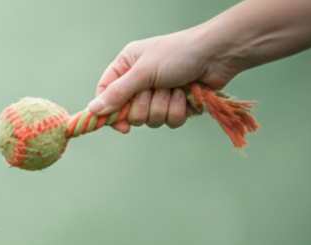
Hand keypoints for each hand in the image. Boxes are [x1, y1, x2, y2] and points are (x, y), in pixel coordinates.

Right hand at [87, 26, 240, 129]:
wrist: (217, 55)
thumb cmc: (179, 54)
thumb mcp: (144, 72)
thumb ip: (118, 93)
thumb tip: (93, 110)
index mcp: (127, 66)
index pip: (106, 94)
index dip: (110, 112)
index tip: (120, 124)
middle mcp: (140, 81)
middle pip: (129, 112)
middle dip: (145, 106)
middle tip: (155, 91)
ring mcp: (159, 94)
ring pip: (150, 120)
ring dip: (163, 106)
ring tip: (174, 88)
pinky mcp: (176, 105)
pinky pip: (169, 121)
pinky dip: (178, 110)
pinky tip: (186, 95)